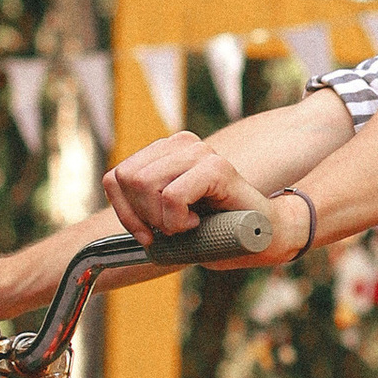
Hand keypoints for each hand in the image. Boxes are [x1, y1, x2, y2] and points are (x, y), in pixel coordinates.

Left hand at [101, 130, 295, 253]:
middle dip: (141, 216)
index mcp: (166, 151)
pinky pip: (171, 196)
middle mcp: (181, 143)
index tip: (146, 233)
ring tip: (186, 225)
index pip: (115, 176)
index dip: (123, 211)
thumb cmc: (216, 228)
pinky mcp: (216, 167)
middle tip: (169, 230)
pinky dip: (178, 220)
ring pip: (145, 184)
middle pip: (128, 179)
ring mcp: (200, 152)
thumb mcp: (167, 216)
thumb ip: (143, 202)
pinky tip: (198, 223)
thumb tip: (117, 200)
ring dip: (161, 219)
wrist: (263, 234)